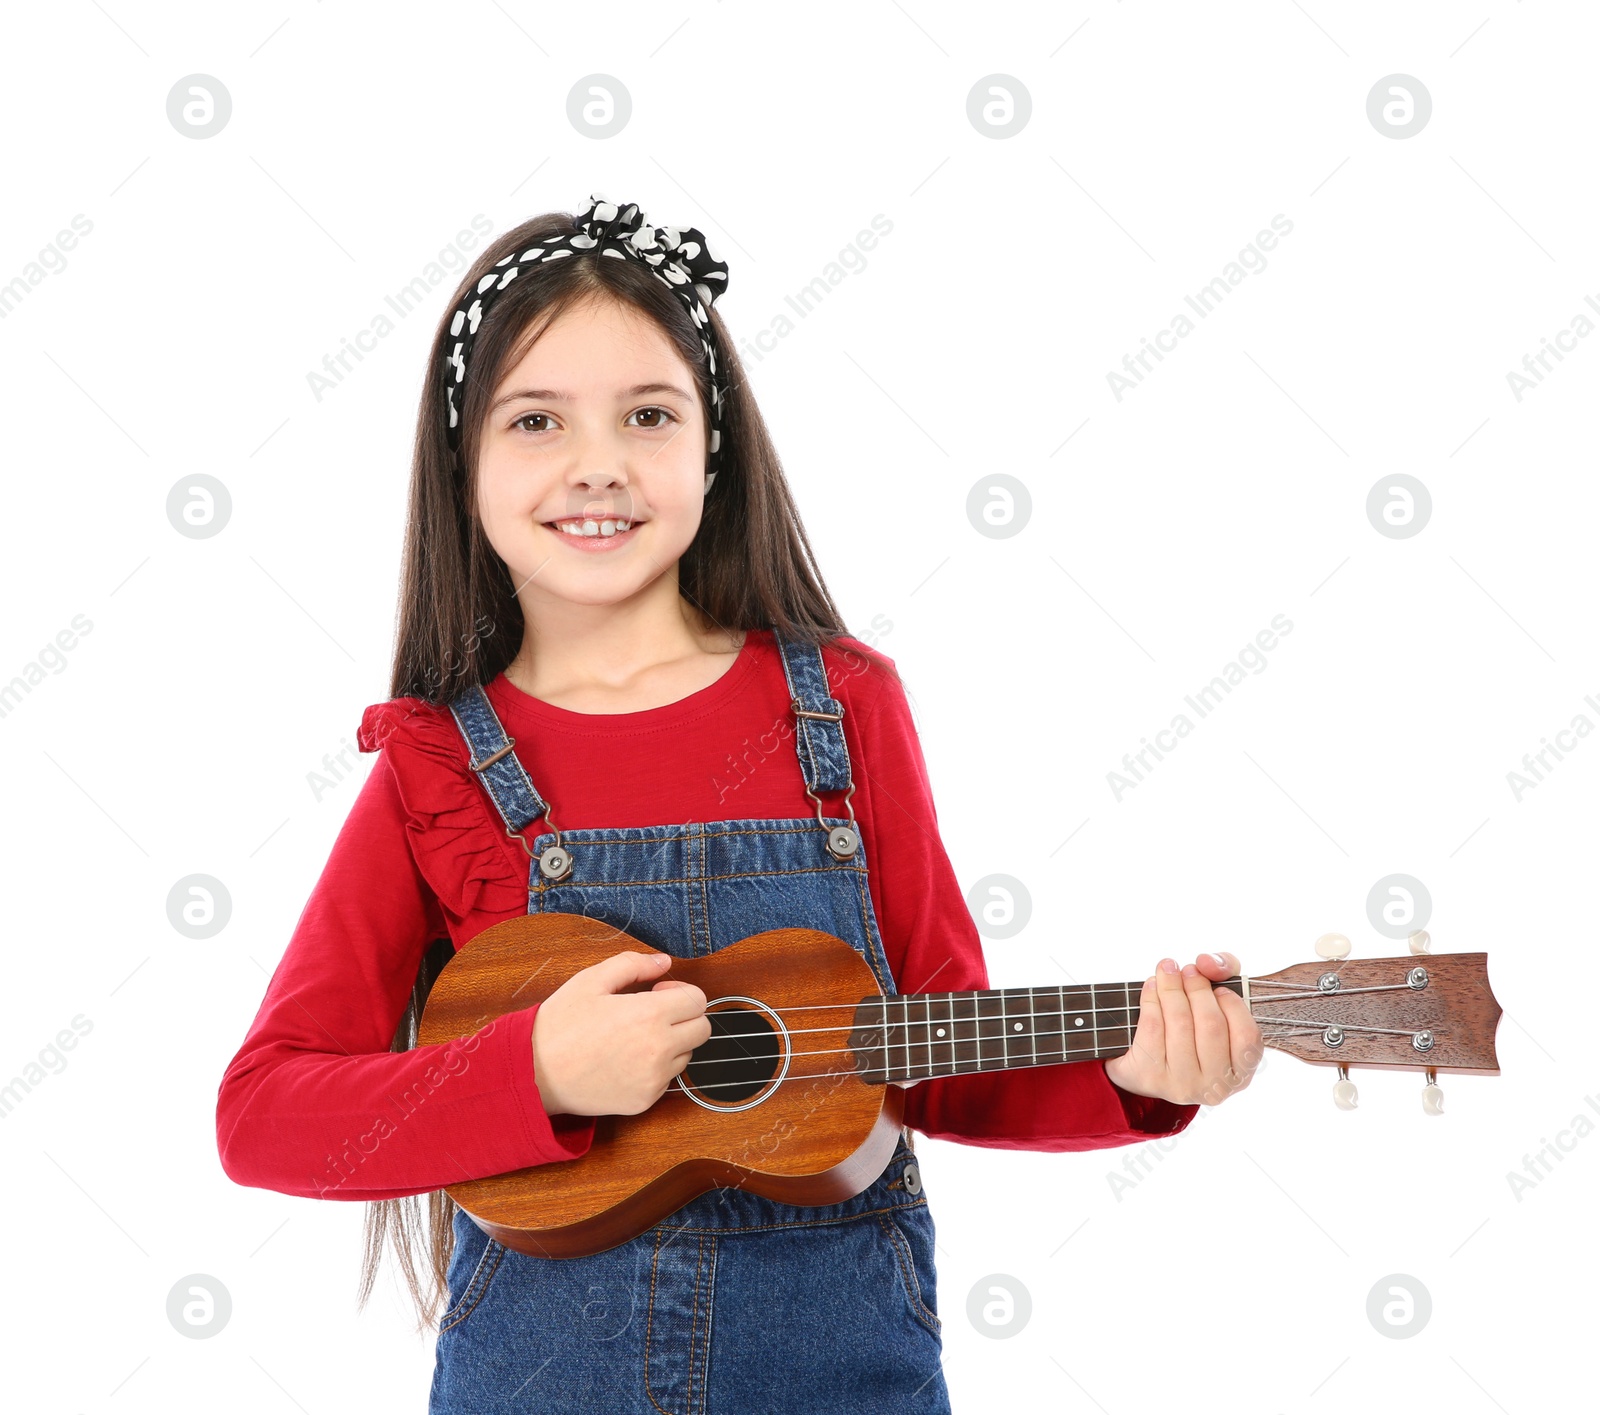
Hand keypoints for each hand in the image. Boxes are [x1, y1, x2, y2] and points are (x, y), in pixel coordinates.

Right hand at [530, 950, 712, 1115]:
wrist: (534, 1074)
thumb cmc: (559, 1025)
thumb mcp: (591, 980)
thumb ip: (633, 964)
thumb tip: (663, 962)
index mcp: (649, 1015)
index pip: (699, 1001)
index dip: (682, 992)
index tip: (659, 993)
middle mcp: (658, 1049)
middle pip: (702, 1029)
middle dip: (684, 1016)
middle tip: (654, 1013)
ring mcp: (653, 1079)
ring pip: (687, 1055)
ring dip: (672, 1043)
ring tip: (635, 1038)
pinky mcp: (645, 1101)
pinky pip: (667, 1079)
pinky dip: (656, 1068)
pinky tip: (626, 1059)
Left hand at [1103, 952, 1262, 1106]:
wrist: (1144, 1064)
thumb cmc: (1190, 1029)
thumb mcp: (1217, 1001)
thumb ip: (1225, 970)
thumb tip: (1207, 962)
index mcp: (1240, 1073)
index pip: (1247, 1036)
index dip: (1233, 1005)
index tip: (1218, 987)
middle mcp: (1215, 1086)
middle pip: (1210, 1025)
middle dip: (1197, 988)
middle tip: (1188, 970)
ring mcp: (1182, 1085)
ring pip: (1180, 1024)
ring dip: (1171, 988)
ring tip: (1167, 970)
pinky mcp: (1149, 1077)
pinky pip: (1152, 1028)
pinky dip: (1150, 999)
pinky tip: (1151, 986)